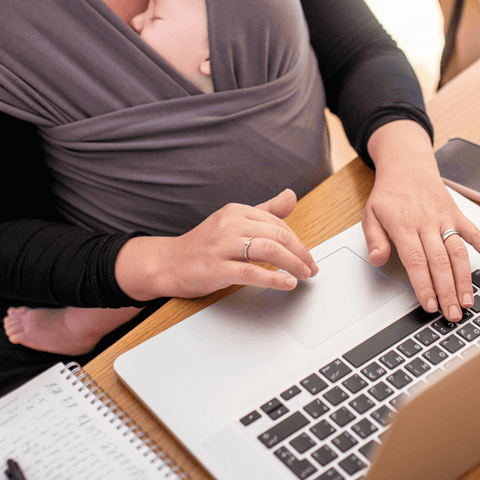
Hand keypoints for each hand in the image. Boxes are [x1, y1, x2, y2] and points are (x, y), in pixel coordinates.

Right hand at [115, 189, 318, 300]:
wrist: (167, 263)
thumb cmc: (203, 244)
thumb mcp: (234, 222)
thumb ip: (265, 210)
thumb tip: (291, 195)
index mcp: (236, 211)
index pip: (276, 222)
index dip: (297, 240)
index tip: (307, 255)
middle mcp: (230, 224)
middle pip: (276, 234)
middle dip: (300, 253)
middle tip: (311, 267)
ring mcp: (222, 245)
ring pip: (268, 250)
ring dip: (293, 264)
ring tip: (304, 275)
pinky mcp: (216, 268)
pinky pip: (251, 272)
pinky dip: (274, 278)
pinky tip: (287, 283)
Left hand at [364, 121, 479, 321]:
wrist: (407, 167)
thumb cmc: (388, 195)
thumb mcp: (370, 214)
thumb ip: (374, 239)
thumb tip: (377, 259)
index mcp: (403, 224)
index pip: (416, 260)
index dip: (424, 285)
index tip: (429, 305)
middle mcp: (426, 222)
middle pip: (439, 261)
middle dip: (447, 290)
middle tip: (452, 314)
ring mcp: (444, 218)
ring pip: (458, 252)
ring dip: (464, 278)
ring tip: (468, 301)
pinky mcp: (457, 214)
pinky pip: (475, 233)